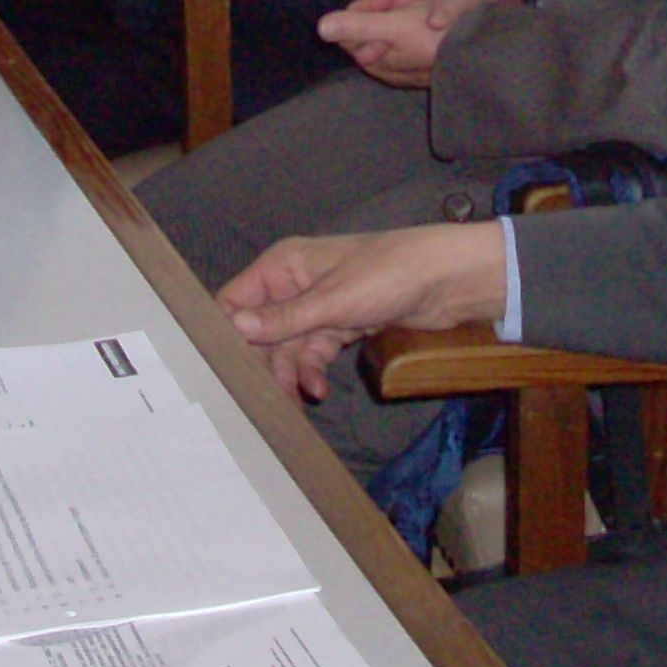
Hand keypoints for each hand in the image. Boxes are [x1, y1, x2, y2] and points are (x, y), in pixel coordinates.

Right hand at [217, 225, 508, 400]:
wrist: (447, 280)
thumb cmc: (388, 274)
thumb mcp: (333, 300)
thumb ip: (284, 318)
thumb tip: (234, 326)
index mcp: (284, 265)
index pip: (236, 299)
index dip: (226, 331)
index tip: (219, 368)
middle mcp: (295, 284)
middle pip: (260, 330)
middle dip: (261, 362)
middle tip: (259, 398)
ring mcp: (318, 307)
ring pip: (287, 347)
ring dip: (289, 373)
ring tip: (296, 401)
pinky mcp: (341, 325)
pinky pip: (314, 352)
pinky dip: (312, 371)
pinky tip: (318, 389)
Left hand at [317, 0, 512, 87]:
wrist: (492, 22)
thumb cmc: (443, 29)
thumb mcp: (398, 24)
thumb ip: (360, 26)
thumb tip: (321, 28)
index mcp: (383, 62)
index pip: (350, 36)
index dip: (365, 11)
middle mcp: (394, 64)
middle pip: (370, 27)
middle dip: (388, 8)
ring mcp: (411, 57)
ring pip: (391, 21)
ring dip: (405, 7)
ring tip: (424, 3)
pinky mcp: (427, 49)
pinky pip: (411, 23)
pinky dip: (420, 10)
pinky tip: (434, 9)